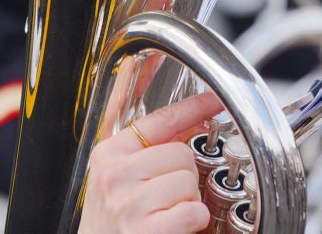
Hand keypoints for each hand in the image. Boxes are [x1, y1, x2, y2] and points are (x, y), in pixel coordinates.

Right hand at [79, 91, 222, 233]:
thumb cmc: (112, 224)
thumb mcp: (121, 178)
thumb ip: (152, 149)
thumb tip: (193, 122)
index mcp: (108, 154)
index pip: (159, 119)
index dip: (192, 108)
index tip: (213, 101)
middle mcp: (115, 175)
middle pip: (181, 153)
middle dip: (183, 175)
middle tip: (166, 197)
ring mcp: (129, 203)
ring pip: (189, 181)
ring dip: (187, 200)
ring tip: (166, 213)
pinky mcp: (147, 230)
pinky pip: (194, 210)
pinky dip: (194, 221)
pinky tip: (174, 227)